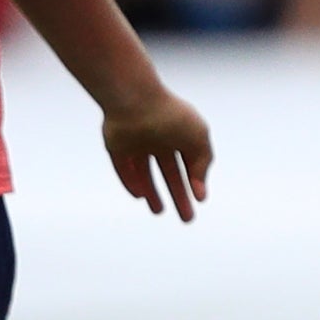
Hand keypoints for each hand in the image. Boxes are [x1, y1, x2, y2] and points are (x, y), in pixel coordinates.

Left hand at [101, 88, 213, 220]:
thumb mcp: (199, 140)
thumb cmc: (171, 117)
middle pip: (169, 172)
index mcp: (179, 133)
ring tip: (158, 211)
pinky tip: (141, 195)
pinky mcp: (116, 146)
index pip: (188, 163)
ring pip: (144, 172)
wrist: (135, 101)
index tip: (199, 199)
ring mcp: (136, 142)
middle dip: (178, 195)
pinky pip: (123, 169)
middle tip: (186, 218)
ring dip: (152, 192)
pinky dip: (131, 182)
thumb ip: (203, 165)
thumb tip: (200, 191)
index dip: (195, 182)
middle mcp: (158, 138)